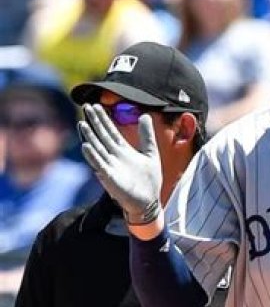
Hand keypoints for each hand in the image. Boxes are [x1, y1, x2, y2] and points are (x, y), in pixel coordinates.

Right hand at [78, 104, 161, 224]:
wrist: (149, 201)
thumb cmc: (149, 180)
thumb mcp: (151, 153)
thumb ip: (147, 135)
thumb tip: (144, 115)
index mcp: (123, 150)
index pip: (110, 131)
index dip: (103, 118)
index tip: (95, 105)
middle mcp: (114, 156)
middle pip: (101, 135)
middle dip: (94, 121)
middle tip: (86, 106)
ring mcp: (110, 166)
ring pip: (97, 148)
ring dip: (89, 136)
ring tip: (82, 123)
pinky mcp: (110, 177)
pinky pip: (99, 165)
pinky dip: (93, 156)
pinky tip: (86, 146)